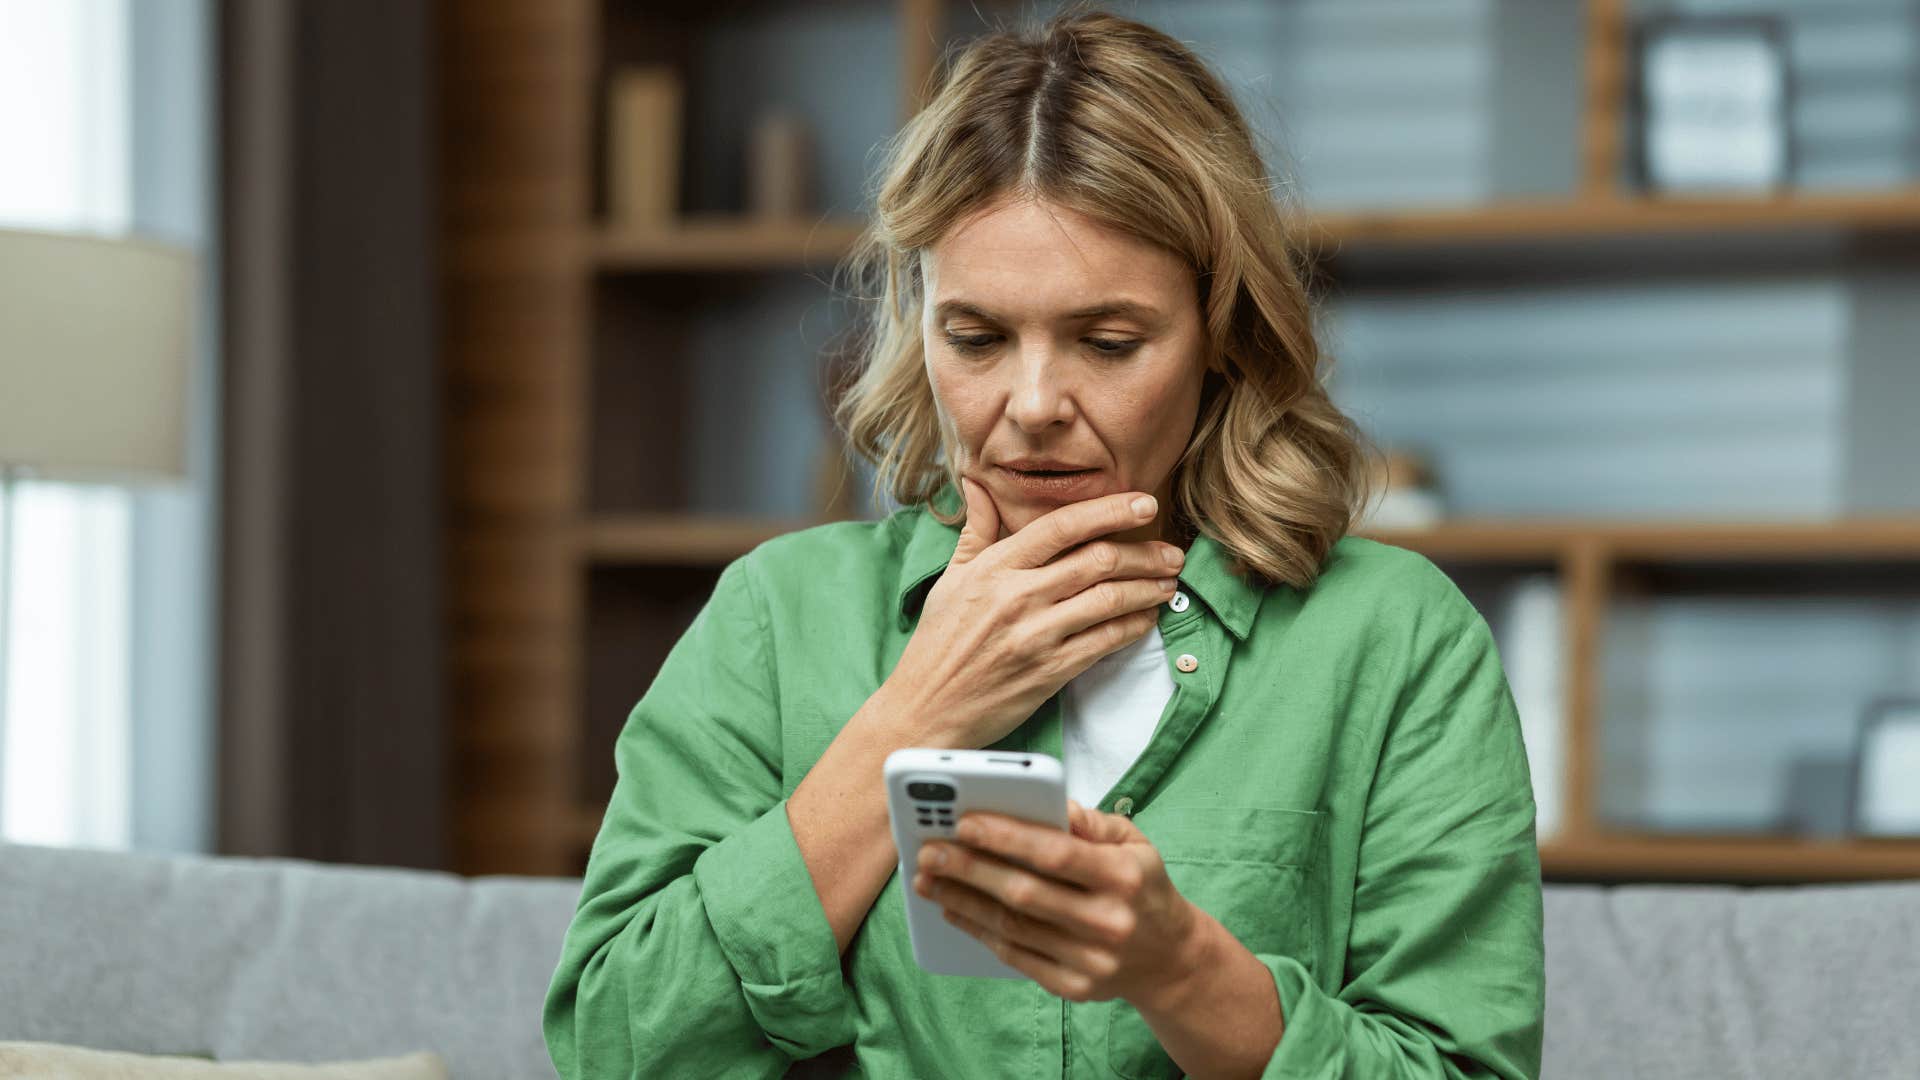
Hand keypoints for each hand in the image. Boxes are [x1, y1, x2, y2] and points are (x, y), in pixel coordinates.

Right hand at [881, 477, 1183, 750]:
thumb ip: (977, 530)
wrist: (927, 707)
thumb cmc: (939, 642)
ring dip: (1148, 588)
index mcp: (996, 567)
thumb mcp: (951, 578)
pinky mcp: (1050, 671)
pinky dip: (1134, 626)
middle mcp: (1018, 596)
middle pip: (1098, 560)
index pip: (1062, 526)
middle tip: (1171, 551)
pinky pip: (1106, 641)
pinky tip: (1147, 617)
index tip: (1143, 504)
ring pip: (1110, 599)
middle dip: (1145, 552)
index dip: (1109, 510)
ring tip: (1168, 581)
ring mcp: (1036, 635)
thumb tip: (978, 485)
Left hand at [911, 797, 1204, 1004]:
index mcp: (1124, 876)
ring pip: (1013, 927)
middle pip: (1025, 893)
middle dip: (969, 869)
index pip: (1056, 854)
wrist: (1170, 957)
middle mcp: (1109, 921)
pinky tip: (954, 910)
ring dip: (963, 901)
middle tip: (929, 851)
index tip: (963, 822)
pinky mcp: (1074, 987)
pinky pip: (1016, 957)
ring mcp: (1092, 960)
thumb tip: (1046, 802)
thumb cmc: (1141, 885)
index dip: (1006, 837)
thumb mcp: (1132, 841)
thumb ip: (1089, 821)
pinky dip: (979, 932)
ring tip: (929, 880)